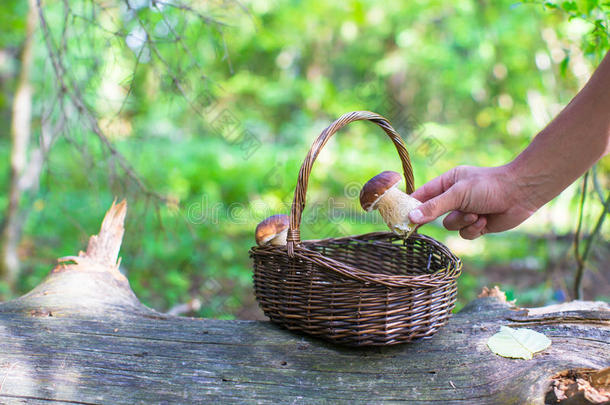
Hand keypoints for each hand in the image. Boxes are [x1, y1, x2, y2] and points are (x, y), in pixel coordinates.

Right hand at [408, 164, 539, 238]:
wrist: (521, 194)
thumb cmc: (489, 186)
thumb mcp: (458, 194)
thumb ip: (434, 207)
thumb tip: (411, 217)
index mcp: (447, 182)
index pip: (422, 194)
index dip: (412, 205)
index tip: (401, 216)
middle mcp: (455, 197)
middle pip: (433, 213)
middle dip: (435, 217)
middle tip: (417, 226)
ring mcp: (466, 211)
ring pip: (450, 226)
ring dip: (462, 222)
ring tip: (476, 214)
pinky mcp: (477, 225)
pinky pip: (465, 234)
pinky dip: (474, 229)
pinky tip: (485, 221)